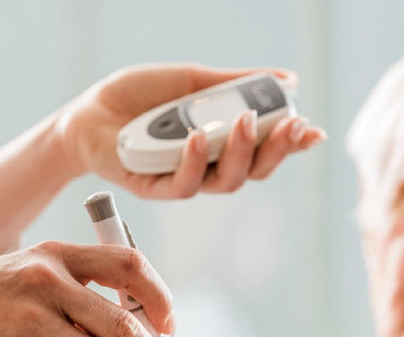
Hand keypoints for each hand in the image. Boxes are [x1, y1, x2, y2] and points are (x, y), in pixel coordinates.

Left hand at [57, 63, 326, 198]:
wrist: (90, 113)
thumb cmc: (140, 97)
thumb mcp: (192, 80)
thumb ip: (235, 83)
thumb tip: (288, 79)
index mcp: (222, 142)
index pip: (265, 148)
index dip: (292, 143)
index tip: (313, 129)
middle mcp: (210, 166)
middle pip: (254, 171)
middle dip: (277, 150)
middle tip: (293, 125)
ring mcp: (185, 179)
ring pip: (226, 181)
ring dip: (241, 152)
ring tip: (245, 120)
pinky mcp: (157, 189)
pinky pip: (185, 184)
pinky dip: (195, 160)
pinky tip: (198, 137)